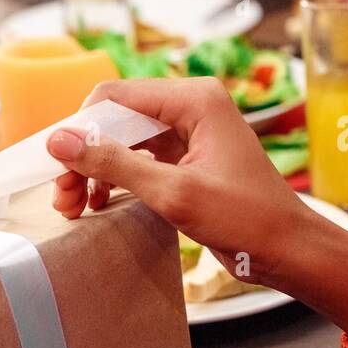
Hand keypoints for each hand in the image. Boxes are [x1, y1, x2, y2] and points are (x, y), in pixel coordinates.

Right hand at [51, 78, 313, 286]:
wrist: (289, 251)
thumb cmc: (245, 219)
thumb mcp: (172, 192)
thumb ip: (113, 163)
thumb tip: (59, 141)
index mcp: (194, 99)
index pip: (113, 96)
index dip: (79, 129)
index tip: (58, 168)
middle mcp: (190, 107)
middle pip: (115, 120)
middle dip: (84, 157)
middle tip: (62, 197)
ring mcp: (189, 133)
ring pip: (122, 141)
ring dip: (95, 172)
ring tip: (73, 208)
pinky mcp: (187, 159)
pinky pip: (138, 159)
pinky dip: (115, 180)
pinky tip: (98, 205)